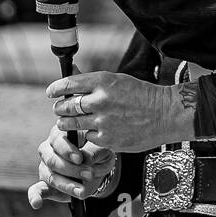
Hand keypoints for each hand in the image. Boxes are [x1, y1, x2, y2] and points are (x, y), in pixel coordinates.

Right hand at [28, 125, 116, 209]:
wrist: (98, 169)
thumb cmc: (99, 152)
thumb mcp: (102, 148)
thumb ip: (94, 151)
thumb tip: (86, 158)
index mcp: (60, 134)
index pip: (58, 140)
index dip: (67, 150)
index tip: (80, 159)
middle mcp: (48, 149)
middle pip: (52, 160)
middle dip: (71, 169)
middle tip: (89, 174)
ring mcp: (45, 167)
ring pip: (51, 177)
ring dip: (67, 185)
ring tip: (82, 191)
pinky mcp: (45, 184)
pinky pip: (36, 190)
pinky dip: (35, 197)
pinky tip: (36, 203)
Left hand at [46, 70, 196, 153]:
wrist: (164, 114)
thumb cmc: (140, 95)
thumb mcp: (117, 81)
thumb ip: (93, 83)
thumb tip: (70, 77)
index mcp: (102, 81)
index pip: (68, 84)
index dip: (56, 89)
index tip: (51, 93)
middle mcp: (100, 100)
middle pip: (66, 106)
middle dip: (60, 108)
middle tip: (60, 109)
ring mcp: (102, 121)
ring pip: (71, 124)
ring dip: (66, 123)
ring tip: (68, 122)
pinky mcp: (107, 139)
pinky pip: (87, 137)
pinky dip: (87, 135)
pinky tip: (93, 131)